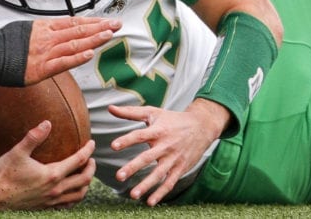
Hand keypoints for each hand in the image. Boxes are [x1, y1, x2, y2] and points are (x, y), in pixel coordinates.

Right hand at [0, 120, 96, 209]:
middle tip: (91, 159)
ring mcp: (51, 200)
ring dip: (86, 184)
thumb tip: (47, 123)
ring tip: (84, 174)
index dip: (87, 151)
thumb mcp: (18, 152)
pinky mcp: (46, 207)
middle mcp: (55, 189)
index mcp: (52, 175)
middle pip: (84, 180)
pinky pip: (68, 204)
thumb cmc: (5, 173)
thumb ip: (34, 137)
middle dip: (91, 168)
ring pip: (79, 195)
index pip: (77, 161)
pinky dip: (75, 197)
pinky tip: (71, 191)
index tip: (92, 143)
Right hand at [23, 17, 120, 84]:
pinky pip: (62, 63)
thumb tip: (54, 31)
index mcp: (44, 27)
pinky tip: (89, 53)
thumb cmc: (4, 44)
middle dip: (99, 27)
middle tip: (117, 25)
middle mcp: (47, 37)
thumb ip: (42, 31)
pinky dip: (76, 58)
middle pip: (78, 30)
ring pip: (74, 44)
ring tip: (109, 35)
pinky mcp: (41, 68)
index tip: (107, 21)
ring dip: (93, 39)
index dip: (92, 21)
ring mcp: (45, 52)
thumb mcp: (25, 29)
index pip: (73, 22)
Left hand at [109, 99, 228, 204]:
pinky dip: (161, 193)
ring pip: (159, 174)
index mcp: (157, 131)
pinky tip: (150, 202)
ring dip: (146, 185)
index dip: (127, 140)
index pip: (140, 135)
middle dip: (133, 167)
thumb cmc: (172, 119)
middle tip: (119, 176)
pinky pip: (170, 182)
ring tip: (133, 195)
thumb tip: (110, 108)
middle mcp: (165, 145)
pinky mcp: (180, 168)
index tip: (113, 146)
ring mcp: (174, 158)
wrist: (201, 127)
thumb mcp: (152, 113)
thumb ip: (130, 112)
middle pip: (147, 157)